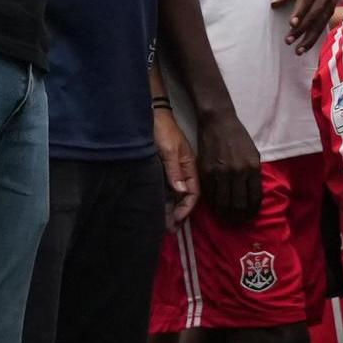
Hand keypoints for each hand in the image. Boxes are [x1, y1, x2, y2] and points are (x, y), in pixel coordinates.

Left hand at [150, 103, 197, 222]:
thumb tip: (181, 193)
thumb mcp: (167, 150)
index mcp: (189, 166)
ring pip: (175, 195)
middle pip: (185, 197)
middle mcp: (183, 170)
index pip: (193, 193)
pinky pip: (167, 188)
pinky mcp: (163, 169)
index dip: (186, 208)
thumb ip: (174, 171)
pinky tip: (158, 208)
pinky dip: (164, 200)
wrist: (150, 113)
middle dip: (178, 213)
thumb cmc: (161, 130)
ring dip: (170, 209)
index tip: (176, 220)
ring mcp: (173, 170)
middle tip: (169, 229)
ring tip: (163, 224)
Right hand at [195, 106, 263, 219]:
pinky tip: (216, 206)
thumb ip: (253, 174)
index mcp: (252, 168)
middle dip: (239, 216)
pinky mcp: (205, 171)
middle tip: (238, 221)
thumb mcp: (254, 155)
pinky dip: (213, 204)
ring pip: (222, 203)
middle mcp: (237, 172)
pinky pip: (209, 194)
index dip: (252, 211)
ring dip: (225, 213)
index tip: (250, 216)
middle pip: (238, 204)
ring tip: (227, 217)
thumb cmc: (239, 138)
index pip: (254, 198)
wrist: (218, 122)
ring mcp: (220, 172)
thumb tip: (252, 194)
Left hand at [275, 0, 342, 50]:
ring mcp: (331, 2)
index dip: (300, 11)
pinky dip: (316, 36)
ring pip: (320, 22)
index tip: (291, 23)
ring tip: (298, 50)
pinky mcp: (332, 8)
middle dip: (302, 28)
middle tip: (288, 40)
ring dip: (309, 37)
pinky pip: (324, 24)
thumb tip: (274, 3)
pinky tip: (306, 45)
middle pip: (314, 13)